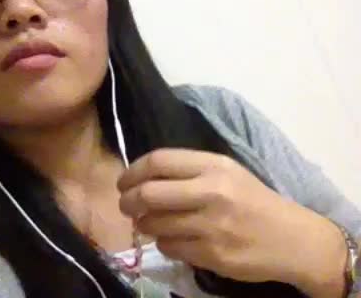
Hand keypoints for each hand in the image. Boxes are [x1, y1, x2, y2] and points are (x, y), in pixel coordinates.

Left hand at [118, 149, 346, 295]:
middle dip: (128, 200)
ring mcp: (212, 226)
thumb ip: (189, 170)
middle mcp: (211, 192)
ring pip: (155, 224)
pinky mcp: (213, 255)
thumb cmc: (254, 199)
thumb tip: (145, 177)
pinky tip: (170, 238)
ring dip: (143, 224)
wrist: (292, 238)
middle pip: (150, 193)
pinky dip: (162, 243)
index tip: (124, 181)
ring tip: (146, 222)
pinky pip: (170, 248)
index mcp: (214, 165)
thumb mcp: (226, 171)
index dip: (133, 170)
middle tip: (125, 204)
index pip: (159, 161)